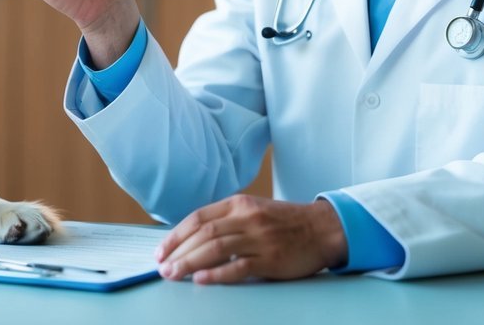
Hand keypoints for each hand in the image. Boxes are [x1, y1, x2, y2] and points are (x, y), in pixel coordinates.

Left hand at [154, 195, 347, 283]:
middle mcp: (247, 218)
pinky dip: (218, 274)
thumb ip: (226, 220)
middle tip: (163, 268)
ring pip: (216, 249)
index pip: (198, 218)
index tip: (162, 251)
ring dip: (190, 263)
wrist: (322, 229)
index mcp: (239, 203)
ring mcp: (259, 238)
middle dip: (179, 252)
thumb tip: (191, 240)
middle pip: (204, 234)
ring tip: (174, 275)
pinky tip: (202, 280)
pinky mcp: (271, 258)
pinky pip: (239, 267)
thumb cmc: (284, 222)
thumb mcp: (253, 210)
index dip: (176, 235)